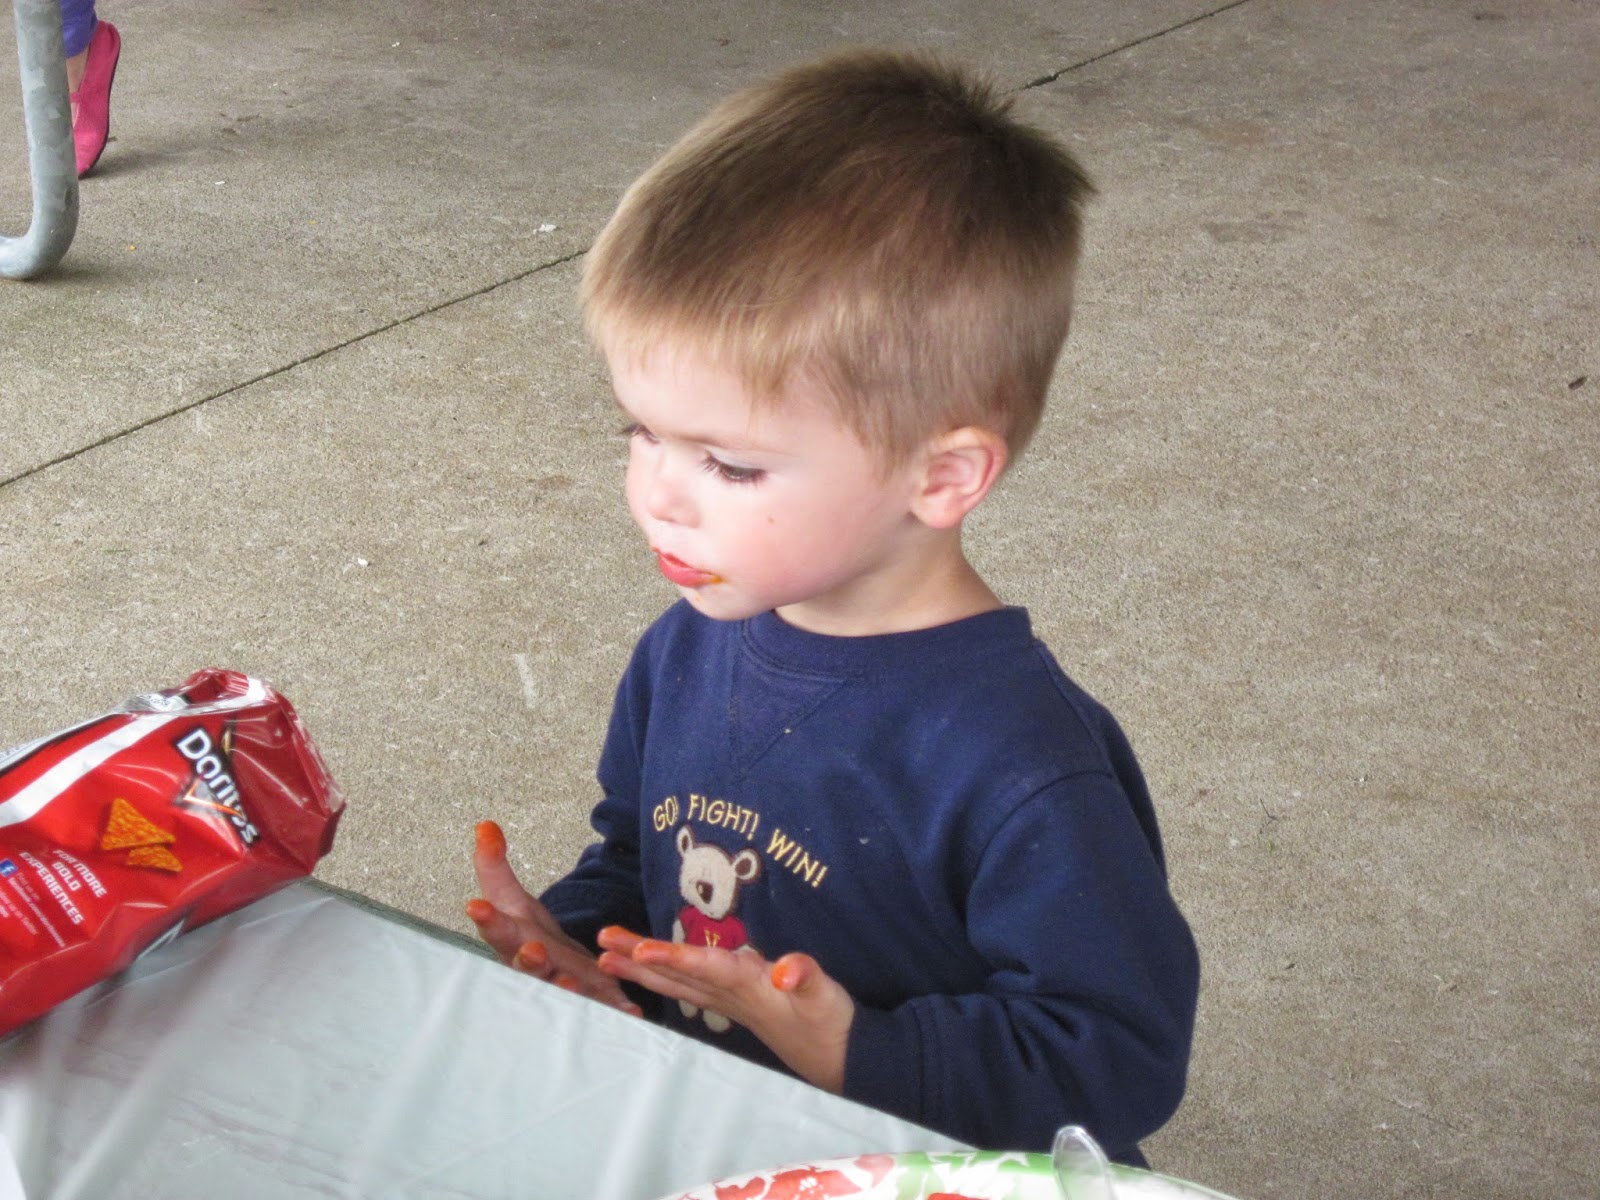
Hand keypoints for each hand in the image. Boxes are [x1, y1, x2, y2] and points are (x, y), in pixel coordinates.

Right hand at [467, 821, 641, 1014]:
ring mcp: (563, 992)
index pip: (498, 931)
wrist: (560, 976)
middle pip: (527, 970)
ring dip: (566, 991)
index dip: (489, 921)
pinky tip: (630, 1013)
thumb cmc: (530, 938)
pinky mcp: (593, 1004)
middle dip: (529, 962)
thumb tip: (484, 825)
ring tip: (569, 983)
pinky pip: (603, 1010)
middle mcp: (536, 973)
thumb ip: (497, 867)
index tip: (475, 906)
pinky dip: (615, 1011)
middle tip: (532, 950)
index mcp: (515, 944)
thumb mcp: (514, 901)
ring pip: (563, 996)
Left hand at [596, 926, 854, 1091]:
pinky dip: (667, 978)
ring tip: (609, 956)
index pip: (704, 969)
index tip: (638, 950)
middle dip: (641, 958)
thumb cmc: (831, 1025)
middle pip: (678, 974)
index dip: (672, 957)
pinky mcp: (738, 1004)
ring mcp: (731, 1002)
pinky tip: (654, 971)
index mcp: (749, 987)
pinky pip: (691, 989)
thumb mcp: (825, 997)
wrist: (840, 1059)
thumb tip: (784, 972)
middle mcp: (732, 995)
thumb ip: (805, 978)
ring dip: (644, 969)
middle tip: (603, 941)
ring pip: (679, 982)